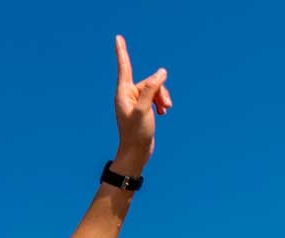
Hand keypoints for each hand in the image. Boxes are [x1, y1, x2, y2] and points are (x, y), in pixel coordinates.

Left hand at [112, 34, 170, 171]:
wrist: (136, 153)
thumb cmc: (136, 133)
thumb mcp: (144, 109)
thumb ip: (152, 89)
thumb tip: (161, 73)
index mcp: (123, 93)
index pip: (124, 67)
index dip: (121, 52)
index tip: (118, 38)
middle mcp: (128, 95)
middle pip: (149, 82)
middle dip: (160, 90)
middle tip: (166, 105)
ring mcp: (136, 102)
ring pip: (154, 90)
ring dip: (163, 97)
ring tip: (166, 110)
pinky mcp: (143, 109)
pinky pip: (155, 98)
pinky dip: (161, 103)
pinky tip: (164, 112)